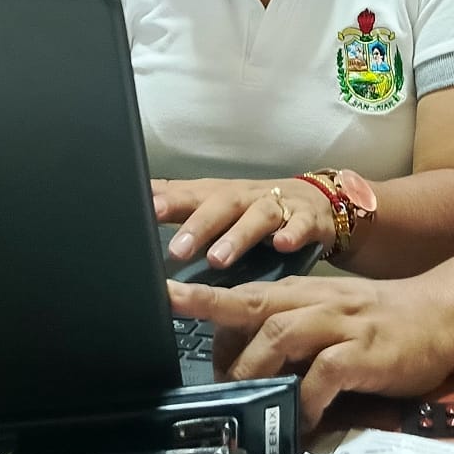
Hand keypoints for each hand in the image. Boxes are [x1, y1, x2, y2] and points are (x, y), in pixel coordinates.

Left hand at [151, 177, 335, 267]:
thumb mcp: (218, 204)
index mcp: (221, 195)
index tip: (147, 211)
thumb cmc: (255, 207)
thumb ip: (181, 204)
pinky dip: (292, 233)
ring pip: (258, 215)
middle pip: (222, 203)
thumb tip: (138, 200)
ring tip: (219, 258)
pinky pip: (301, 223)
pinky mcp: (307, 218)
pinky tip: (283, 245)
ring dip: (238, 235)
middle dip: (199, 225)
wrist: (316, 201)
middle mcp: (247, 197)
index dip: (169, 201)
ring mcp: (279, 205)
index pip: (191, 194)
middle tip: (178, 249)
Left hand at [168, 275, 453, 429]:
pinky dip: (306, 397)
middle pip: (254, 303)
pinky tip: (303, 417)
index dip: (203, 295)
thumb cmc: (377, 322)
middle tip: (175, 312)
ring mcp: (339, 323)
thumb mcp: (327, 316)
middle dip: (209, 305)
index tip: (164, 294)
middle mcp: (315, 301)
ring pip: (281, 335)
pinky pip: (323, 373)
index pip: (245, 292)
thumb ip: (288, 333)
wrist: (438, 315)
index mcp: (301, 293)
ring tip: (245, 396)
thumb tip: (241, 362)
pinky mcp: (362, 350)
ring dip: (255, 366)